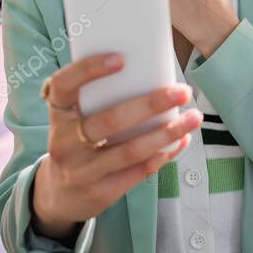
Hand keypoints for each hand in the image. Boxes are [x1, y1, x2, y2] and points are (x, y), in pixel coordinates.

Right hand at [32, 52, 202, 237]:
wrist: (59, 194)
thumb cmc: (78, 141)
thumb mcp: (75, 117)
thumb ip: (98, 97)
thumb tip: (149, 73)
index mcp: (58, 113)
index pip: (65, 85)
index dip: (89, 69)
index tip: (121, 59)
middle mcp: (65, 142)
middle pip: (111, 120)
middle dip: (152, 104)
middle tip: (181, 91)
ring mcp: (81, 170)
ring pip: (131, 150)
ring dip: (167, 133)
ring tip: (193, 118)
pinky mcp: (100, 192)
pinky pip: (138, 171)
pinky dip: (163, 154)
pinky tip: (180, 141)